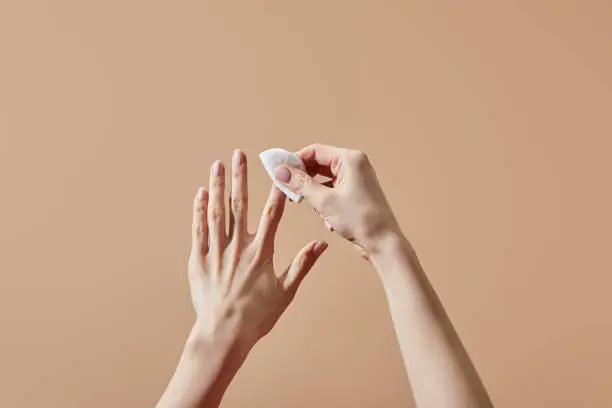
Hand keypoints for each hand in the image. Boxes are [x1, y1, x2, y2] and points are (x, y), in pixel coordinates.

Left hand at [188, 150, 327, 348]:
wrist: (223, 334)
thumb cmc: (256, 316)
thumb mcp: (286, 292)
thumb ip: (303, 265)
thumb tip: (321, 245)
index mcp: (260, 253)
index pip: (271, 214)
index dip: (276, 190)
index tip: (278, 170)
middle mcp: (237, 247)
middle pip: (239, 205)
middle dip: (239, 177)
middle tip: (238, 154)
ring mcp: (216, 252)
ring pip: (216, 212)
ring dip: (217, 186)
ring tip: (217, 164)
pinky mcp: (198, 260)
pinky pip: (198, 230)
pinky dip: (199, 210)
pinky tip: (201, 193)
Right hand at [274, 144, 400, 258]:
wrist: (383, 242)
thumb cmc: (360, 219)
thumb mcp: (324, 201)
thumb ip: (300, 184)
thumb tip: (281, 171)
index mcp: (350, 159)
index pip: (315, 151)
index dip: (295, 161)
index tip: (279, 172)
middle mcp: (355, 165)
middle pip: (319, 165)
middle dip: (304, 180)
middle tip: (289, 192)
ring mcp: (357, 179)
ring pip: (324, 180)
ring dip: (315, 194)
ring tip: (315, 209)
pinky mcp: (356, 193)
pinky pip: (333, 191)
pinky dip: (326, 202)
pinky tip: (329, 219)